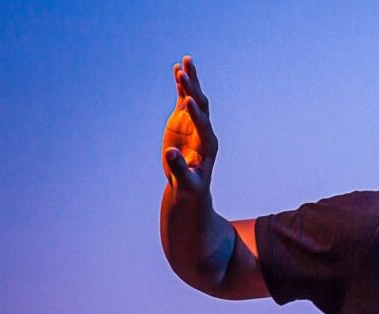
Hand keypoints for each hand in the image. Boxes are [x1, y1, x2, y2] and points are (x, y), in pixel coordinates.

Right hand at [161, 55, 217, 196]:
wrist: (188, 184)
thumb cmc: (190, 186)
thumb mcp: (185, 181)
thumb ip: (179, 167)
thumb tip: (170, 153)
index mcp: (207, 146)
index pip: (203, 127)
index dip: (196, 115)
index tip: (188, 102)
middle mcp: (204, 131)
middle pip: (201, 108)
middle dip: (193, 92)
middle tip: (184, 74)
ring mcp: (194, 123)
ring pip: (195, 99)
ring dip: (191, 81)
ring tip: (186, 62)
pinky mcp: (184, 120)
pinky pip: (184, 99)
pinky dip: (181, 85)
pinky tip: (178, 69)